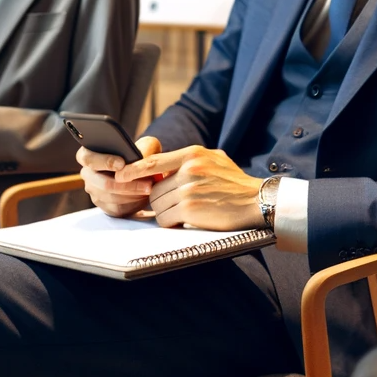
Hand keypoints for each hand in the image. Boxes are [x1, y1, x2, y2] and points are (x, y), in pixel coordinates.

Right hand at [79, 136, 162, 217]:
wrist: (140, 171)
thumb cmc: (138, 154)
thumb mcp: (143, 145)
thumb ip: (142, 147)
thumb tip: (140, 157)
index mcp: (88, 155)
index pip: (87, 158)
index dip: (104, 161)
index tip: (122, 164)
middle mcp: (87, 174)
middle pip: (103, 184)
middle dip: (127, 185)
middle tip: (147, 184)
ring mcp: (94, 192)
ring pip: (112, 198)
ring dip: (133, 194)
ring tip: (149, 189)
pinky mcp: (104, 206)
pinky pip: (117, 209)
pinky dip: (133, 204)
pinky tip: (144, 197)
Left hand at [117, 145, 264, 229]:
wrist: (256, 201)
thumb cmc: (234, 182)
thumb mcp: (214, 159)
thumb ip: (190, 160)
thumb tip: (162, 166)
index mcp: (193, 154)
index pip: (153, 161)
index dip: (133, 170)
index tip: (120, 175)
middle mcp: (189, 169)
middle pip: (153, 189)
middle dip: (158, 200)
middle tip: (171, 205)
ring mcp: (189, 189)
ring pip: (157, 204)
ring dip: (165, 212)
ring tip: (181, 212)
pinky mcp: (190, 209)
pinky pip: (165, 218)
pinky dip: (171, 222)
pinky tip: (184, 220)